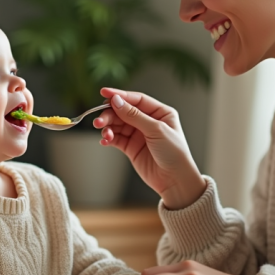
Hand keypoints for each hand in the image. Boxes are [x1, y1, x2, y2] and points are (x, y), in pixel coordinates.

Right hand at [94, 88, 205, 208]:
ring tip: (103, 132)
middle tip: (99, 120)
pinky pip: (116, 138)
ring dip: (108, 126)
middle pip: (123, 111)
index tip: (104, 93)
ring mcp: (139, 134)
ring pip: (117, 124)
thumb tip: (116, 101)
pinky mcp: (131, 147)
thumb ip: (134, 115)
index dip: (120, 96)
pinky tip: (105, 140)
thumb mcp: (156, 130)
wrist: (175, 180)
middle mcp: (148, 121)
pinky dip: (109, 138)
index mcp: (160, 112)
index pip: (136, 99)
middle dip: (110, 114)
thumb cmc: (174, 153)